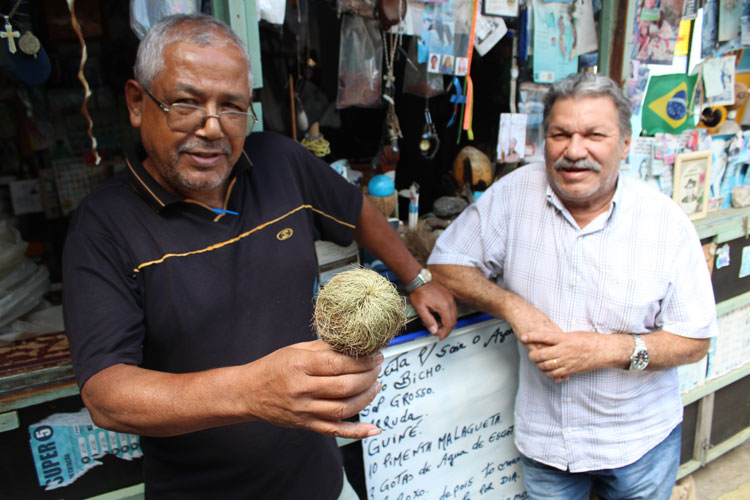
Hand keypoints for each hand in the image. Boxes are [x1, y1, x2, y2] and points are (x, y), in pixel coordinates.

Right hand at [245, 340, 383, 438]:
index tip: (374, 354)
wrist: (248, 393)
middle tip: (378, 367)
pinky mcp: (307, 425)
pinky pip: (335, 430)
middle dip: (368, 376)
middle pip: (345, 386)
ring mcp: (305, 410)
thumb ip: (324, 348)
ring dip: (367, 396)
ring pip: (344, 407)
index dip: (361, 360)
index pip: (338, 363)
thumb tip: (354, 344)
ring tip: (376, 385)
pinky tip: (373, 428)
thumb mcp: (295, 350)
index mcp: (300, 365)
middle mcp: (302, 389)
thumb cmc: (274, 367)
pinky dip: (357, 432)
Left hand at [409, 281, 456, 339]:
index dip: (445, 332)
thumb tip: (434, 331)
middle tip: (437, 332)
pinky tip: (439, 316)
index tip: (440, 337)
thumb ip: (428, 321)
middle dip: (446, 329)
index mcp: (444, 306)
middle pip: (453, 321)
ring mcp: (450, 298)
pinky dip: (448, 315)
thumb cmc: (419, 293)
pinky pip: (452, 309)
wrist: (420, 280)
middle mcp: (450, 302)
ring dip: (447, 322)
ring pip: (454, 315)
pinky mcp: (449, 296)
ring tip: (436, 324)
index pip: (449, 324)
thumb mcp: (421, 309)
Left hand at [519, 330, 627, 382]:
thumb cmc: (589, 340)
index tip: (523, 337)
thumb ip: (560, 337)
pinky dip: (547, 373)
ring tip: (537, 363)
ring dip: (539, 365)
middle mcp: (563, 350)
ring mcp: (566, 361)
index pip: (544, 337)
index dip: (532, 337)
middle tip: (531, 355)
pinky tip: (545, 370)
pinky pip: (554, 374)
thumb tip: (547, 339)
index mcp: (564, 338)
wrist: (603, 351)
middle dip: (533, 356)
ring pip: (546, 366)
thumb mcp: (573, 334)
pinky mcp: (570, 369)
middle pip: (541, 354)